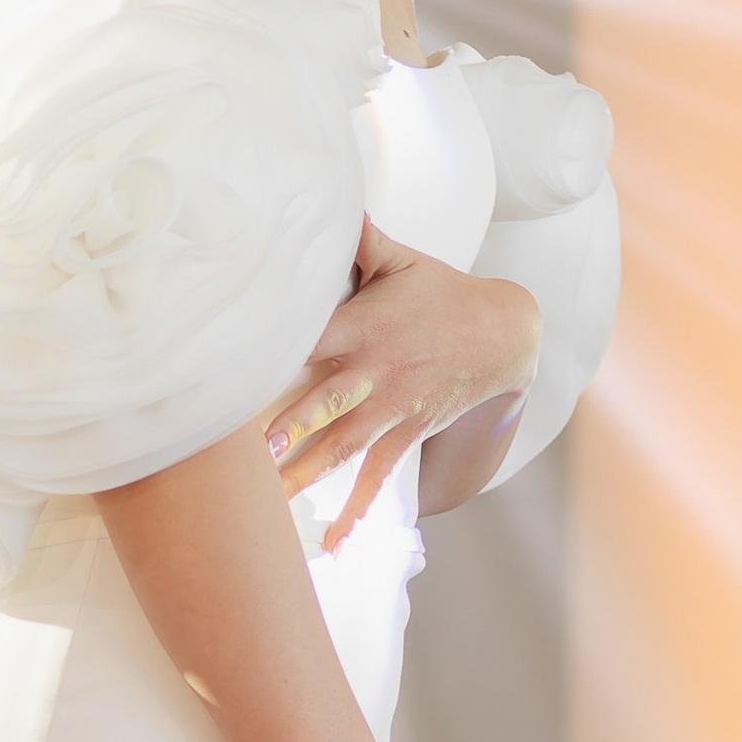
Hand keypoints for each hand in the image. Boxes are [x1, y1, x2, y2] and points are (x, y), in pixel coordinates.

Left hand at [266, 219, 541, 549]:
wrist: (506, 334)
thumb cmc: (444, 293)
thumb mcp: (403, 260)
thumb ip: (360, 239)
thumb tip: (332, 199)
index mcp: (365, 324)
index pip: (312, 335)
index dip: (276, 349)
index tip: (236, 370)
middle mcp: (376, 369)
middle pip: (326, 400)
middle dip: (291, 426)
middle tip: (252, 453)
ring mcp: (394, 406)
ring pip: (345, 445)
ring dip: (308, 472)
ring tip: (271, 501)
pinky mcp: (408, 431)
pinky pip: (379, 476)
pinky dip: (356, 510)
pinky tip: (332, 542)